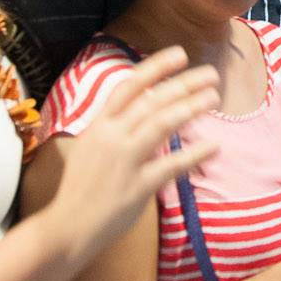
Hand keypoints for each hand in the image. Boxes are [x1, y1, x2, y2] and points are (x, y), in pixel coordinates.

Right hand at [38, 47, 220, 253]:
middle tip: (211, 73)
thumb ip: (115, 127)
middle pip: (152, 101)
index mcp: (98, 125)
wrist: (66, 227)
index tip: (179, 54)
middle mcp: (111, 137)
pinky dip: (194, 154)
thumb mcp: (90, 147)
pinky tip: (214, 145)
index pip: (129, 86)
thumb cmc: (81, 187)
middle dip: (183, 83)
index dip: (155, 67)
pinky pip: (171, 166)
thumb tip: (146, 106)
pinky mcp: (137, 187)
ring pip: (161, 124)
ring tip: (213, 97)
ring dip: (190, 107)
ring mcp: (124, 161)